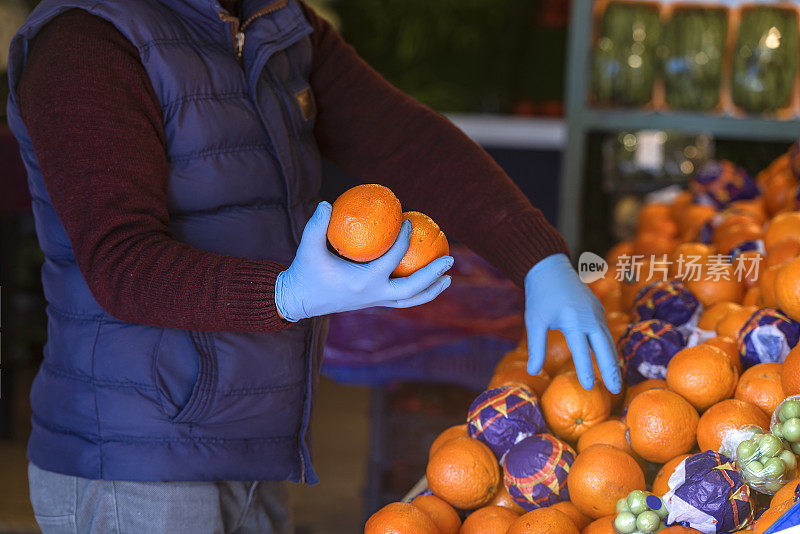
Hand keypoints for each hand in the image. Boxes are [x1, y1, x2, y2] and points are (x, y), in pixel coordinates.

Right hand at [275, 201, 453, 320]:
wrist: (299, 299)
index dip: (404, 239)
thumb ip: (317, 225)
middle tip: (450, 260)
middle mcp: (373, 294)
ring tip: (448, 278)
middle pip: (412, 289)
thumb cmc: (305, 270)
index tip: (409, 222)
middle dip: (433, 275)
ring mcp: (375, 301)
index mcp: (362, 281)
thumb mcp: (308, 247)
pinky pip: (402, 299)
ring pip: (410, 300)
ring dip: (431, 290)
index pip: (392, 259)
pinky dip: (417, 293)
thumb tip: (328, 202)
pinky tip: (426, 280)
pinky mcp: (373, 303)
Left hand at [524, 253, 621, 392]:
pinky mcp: (598, 310)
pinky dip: (609, 348)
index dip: (585, 369)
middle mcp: (589, 316)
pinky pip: (606, 333)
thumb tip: (532, 371)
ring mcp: (596, 312)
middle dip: (611, 369)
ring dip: (613, 360)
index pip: (581, 350)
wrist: (550, 268)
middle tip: (616, 390)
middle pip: (604, 347)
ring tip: (617, 381)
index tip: (590, 387)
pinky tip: (610, 362)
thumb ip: (536, 347)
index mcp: (572, 319)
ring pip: (609, 340)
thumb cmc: (539, 296)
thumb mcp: (534, 321)